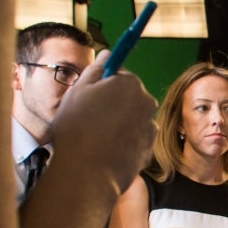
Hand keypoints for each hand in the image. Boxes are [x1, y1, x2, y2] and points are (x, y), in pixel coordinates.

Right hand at [51, 50, 155, 192]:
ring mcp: (149, 125)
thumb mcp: (77, 91)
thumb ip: (95, 69)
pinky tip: (107, 149)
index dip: (101, 85)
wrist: (88, 173)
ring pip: (131, 117)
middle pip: (127, 96)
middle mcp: (146, 101)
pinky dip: (124, 140)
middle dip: (112, 103)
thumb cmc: (77, 129)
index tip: (90, 96)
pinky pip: (135, 137)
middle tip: (88, 118)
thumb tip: (108, 53)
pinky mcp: (150, 146)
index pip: (118, 75)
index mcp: (129, 83)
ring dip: (118, 123)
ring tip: (95, 137)